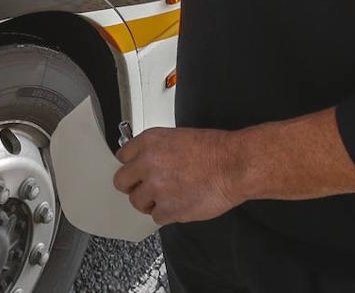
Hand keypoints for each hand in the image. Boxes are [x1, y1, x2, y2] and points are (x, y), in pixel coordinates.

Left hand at [113, 127, 243, 224]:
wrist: (233, 165)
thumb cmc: (214, 150)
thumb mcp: (178, 137)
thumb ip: (157, 150)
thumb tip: (146, 161)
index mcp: (149, 141)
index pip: (122, 156)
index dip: (131, 166)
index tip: (135, 171)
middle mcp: (147, 163)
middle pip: (121, 181)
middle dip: (133, 186)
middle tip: (146, 188)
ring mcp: (156, 187)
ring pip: (137, 202)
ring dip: (150, 202)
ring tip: (168, 197)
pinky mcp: (167, 209)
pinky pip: (156, 217)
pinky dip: (167, 214)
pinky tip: (180, 204)